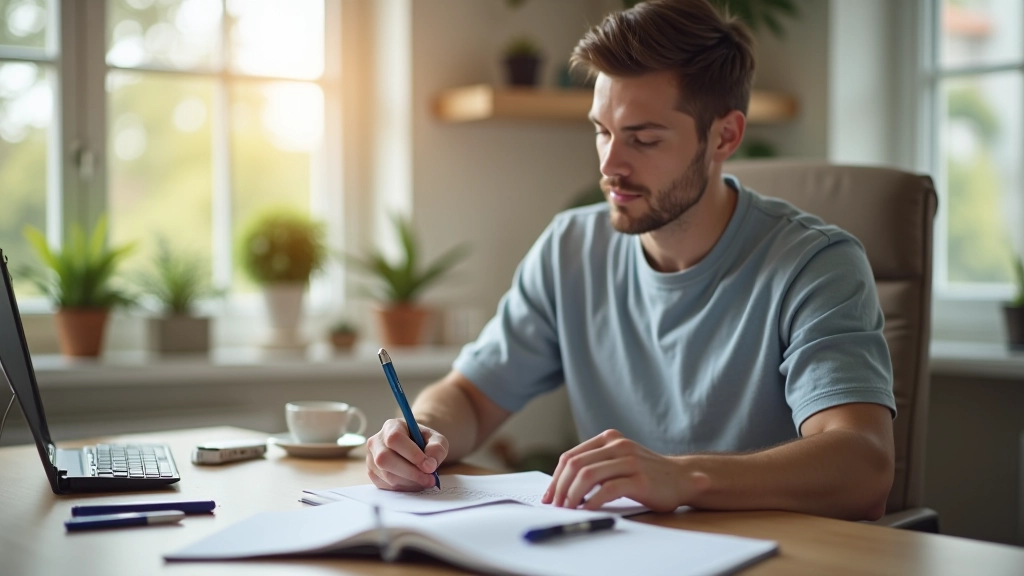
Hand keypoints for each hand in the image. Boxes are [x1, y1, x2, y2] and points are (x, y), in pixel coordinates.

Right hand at [366, 418, 448, 490]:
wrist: (414, 449)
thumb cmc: (424, 442)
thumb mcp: (436, 440)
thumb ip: (436, 448)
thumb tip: (429, 465)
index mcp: (391, 426)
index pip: (394, 438)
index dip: (411, 454)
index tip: (429, 466)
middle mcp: (376, 441)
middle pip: (384, 458)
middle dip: (410, 473)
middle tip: (429, 479)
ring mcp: (371, 459)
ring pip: (386, 475)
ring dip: (409, 482)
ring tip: (425, 481)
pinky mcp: (372, 474)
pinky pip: (386, 485)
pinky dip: (403, 488)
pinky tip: (415, 483)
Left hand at [542, 429, 708, 512]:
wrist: (682, 477)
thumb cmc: (646, 473)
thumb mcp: (618, 461)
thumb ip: (595, 465)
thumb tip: (561, 486)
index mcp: (608, 439)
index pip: (571, 456)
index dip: (555, 478)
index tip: (549, 496)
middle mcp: (617, 445)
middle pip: (575, 465)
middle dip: (559, 487)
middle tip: (554, 505)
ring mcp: (629, 461)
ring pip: (587, 475)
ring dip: (572, 495)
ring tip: (568, 509)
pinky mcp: (640, 479)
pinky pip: (607, 489)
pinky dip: (592, 501)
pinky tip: (587, 510)